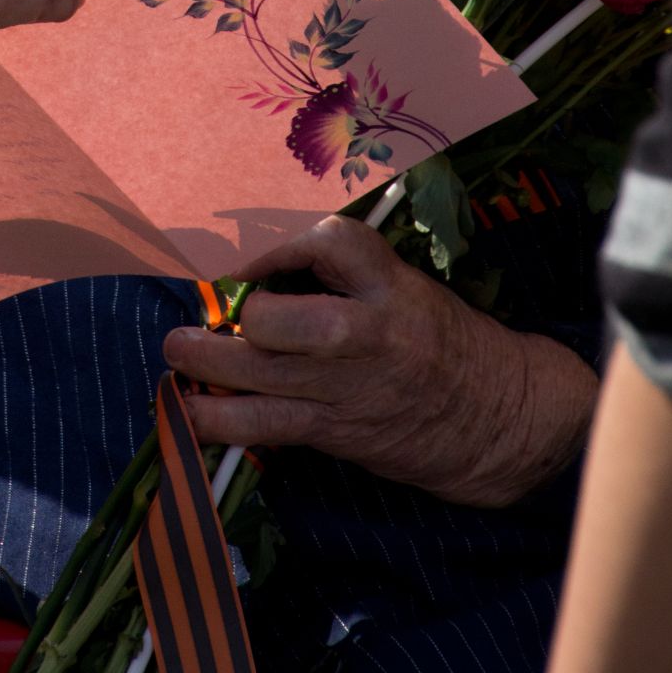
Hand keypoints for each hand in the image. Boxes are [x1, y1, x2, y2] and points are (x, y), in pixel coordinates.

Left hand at [163, 216, 596, 507]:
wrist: (493, 416)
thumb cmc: (438, 339)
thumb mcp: (405, 286)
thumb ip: (344, 271)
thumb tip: (261, 262)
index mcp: (389, 285)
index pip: (330, 242)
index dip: (279, 246)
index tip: (252, 260)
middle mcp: (365, 332)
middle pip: (275, 318)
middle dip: (234, 315)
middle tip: (211, 311)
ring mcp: (345, 387)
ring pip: (255, 373)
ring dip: (203, 362)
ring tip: (177, 352)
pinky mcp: (332, 430)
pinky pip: (261, 426)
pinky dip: (216, 419)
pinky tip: (190, 409)